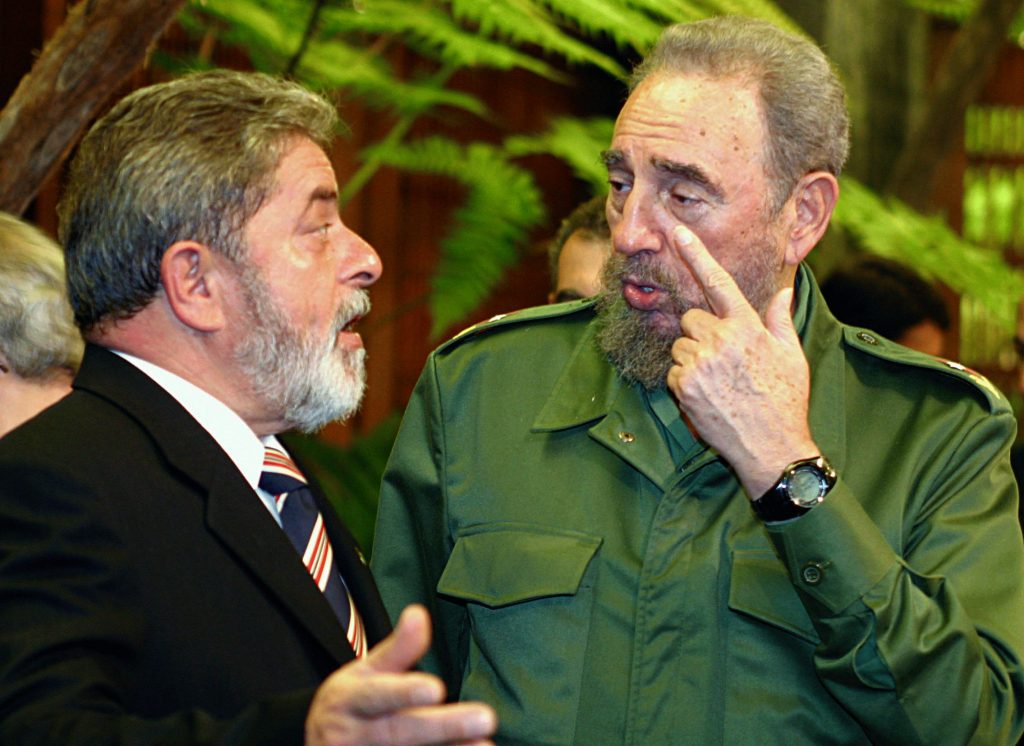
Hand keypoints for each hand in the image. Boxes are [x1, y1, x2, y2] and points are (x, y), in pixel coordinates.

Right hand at [306, 604, 496, 745]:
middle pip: (399, 732)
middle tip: (486, 717)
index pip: (377, 695)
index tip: (437, 688)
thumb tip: (418, 612)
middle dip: (443, 727)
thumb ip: (397, 649)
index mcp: (347, 700)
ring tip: (485, 745)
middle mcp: (352, 736)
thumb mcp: (365, 672)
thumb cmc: (353, 702)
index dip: (405, 692)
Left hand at [665, 225, 817, 497]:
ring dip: (692, 358)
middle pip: (691, 319)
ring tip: (718, 382)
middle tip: (723, 360)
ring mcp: (700, 362)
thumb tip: (783, 291)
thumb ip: (780, 320)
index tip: (677, 233)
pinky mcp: (684, 385)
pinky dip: (685, 382)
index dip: (696, 255)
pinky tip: (708, 396)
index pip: (718, 282)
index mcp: (747, 326)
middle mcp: (721, 339)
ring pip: (680, 345)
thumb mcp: (792, 355)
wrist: (771, 446)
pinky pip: (674, 371)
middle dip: (701, 334)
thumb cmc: (785, 399)